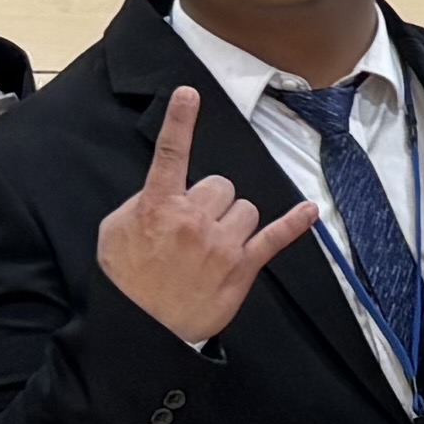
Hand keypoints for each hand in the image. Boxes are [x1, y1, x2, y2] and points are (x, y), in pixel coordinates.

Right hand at [92, 83, 318, 343]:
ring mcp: (221, 244)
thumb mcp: (115, 232)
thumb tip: (164, 191)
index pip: (171, 154)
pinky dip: (294, 224)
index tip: (189, 94)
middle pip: (220, 185)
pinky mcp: (242, 268)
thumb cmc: (127, 282)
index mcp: (158, 206)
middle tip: (192, 228)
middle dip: (211, 201)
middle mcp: (193, 219)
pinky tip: (308, 211)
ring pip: (245, 208)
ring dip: (233, 221)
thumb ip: (141, 203)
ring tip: (212, 246)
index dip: (179, 122)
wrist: (142, 329)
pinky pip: (274, 238)